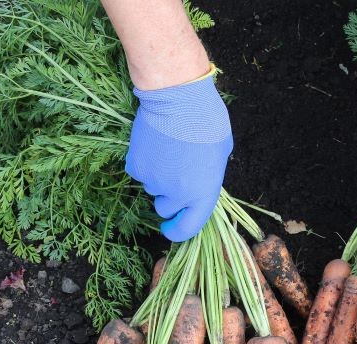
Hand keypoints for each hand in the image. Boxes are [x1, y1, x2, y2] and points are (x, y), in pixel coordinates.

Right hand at [126, 68, 232, 241]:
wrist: (178, 99)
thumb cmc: (207, 122)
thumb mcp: (220, 154)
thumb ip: (208, 175)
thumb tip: (198, 181)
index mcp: (203, 193)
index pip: (188, 228)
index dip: (178, 231)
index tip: (172, 228)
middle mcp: (177, 194)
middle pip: (165, 207)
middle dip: (168, 196)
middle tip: (174, 172)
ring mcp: (154, 181)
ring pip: (151, 188)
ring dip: (158, 177)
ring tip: (168, 150)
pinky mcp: (135, 166)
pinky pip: (138, 172)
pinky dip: (144, 163)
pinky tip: (154, 145)